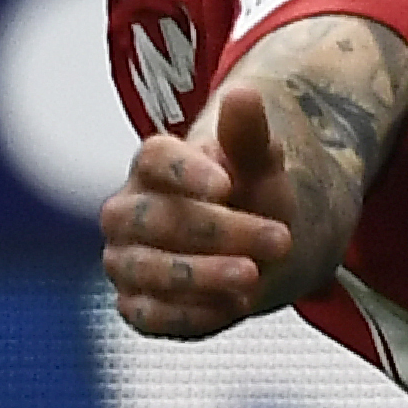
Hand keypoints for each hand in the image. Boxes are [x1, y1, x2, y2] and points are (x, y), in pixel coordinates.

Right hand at [101, 84, 299, 340]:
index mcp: (152, 167)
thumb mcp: (261, 166)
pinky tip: (232, 307)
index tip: (228, 185)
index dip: (186, 172)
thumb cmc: (251, 198)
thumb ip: (249, 135)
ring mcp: (126, 262)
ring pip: (149, 270)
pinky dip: (189, 315)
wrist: (257, 251)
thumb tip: (243, 93)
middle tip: (281, 239)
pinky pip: (150, 315)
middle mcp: (127, 214)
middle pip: (155, 219)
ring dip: (203, 275)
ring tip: (254, 277)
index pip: (154, 159)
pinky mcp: (136, 306)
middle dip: (216, 231)